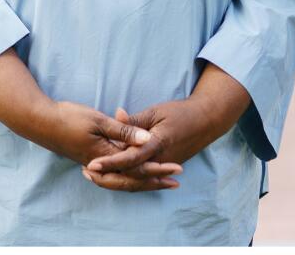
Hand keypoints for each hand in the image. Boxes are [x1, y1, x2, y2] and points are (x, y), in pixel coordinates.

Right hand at [41, 100, 183, 191]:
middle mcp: (101, 166)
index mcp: (105, 156)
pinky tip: (136, 173)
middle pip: (132, 180)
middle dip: (154, 181)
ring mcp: (95, 164)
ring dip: (142, 180)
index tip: (176, 168)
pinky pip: (114, 174)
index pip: (136, 168)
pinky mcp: (91, 159)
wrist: (41, 122)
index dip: (158, 169)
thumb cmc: (69, 118)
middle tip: (175, 182)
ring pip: (122, 179)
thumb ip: (124, 131)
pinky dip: (129, 176)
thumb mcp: (99, 121)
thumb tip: (147, 140)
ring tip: (161, 181)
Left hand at [83, 97, 231, 189]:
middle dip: (107, 177)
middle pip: (130, 177)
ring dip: (115, 181)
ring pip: (136, 182)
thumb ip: (135, 120)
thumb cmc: (181, 112)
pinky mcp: (165, 168)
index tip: (91, 164)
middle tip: (87, 173)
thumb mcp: (157, 112)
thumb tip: (115, 116)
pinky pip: (143, 179)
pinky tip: (114, 177)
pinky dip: (127, 180)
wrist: (207, 120)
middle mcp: (160, 160)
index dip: (110, 163)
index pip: (130, 158)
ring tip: (95, 176)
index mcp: (157, 144)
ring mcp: (163, 166)